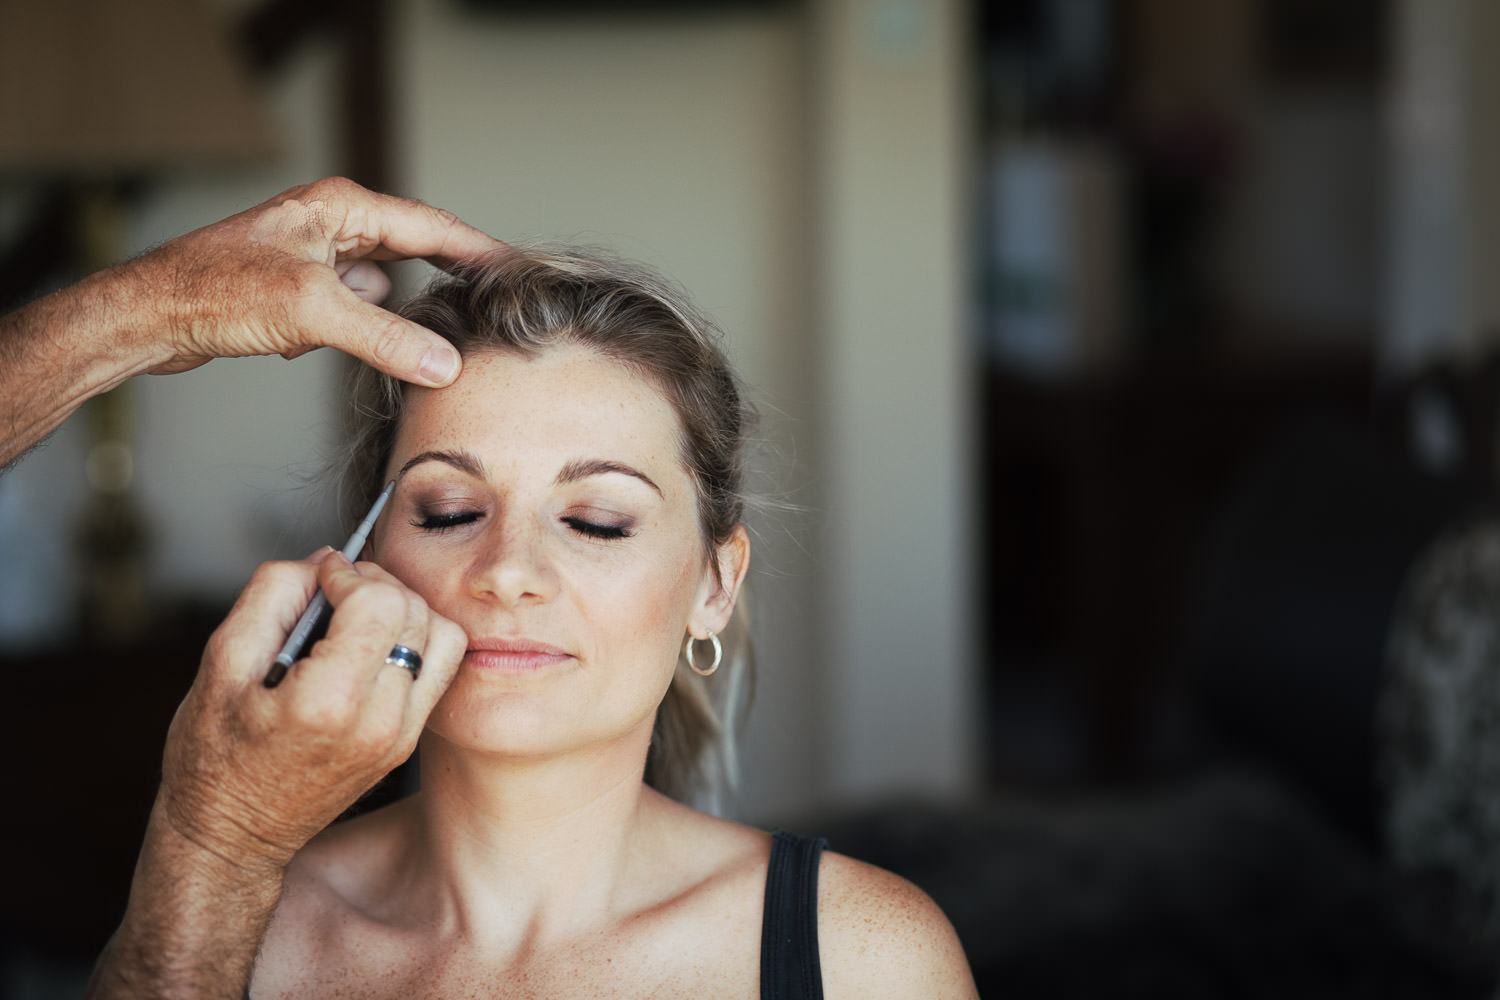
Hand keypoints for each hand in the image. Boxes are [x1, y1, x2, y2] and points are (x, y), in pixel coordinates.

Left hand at [135, 176, 502, 385]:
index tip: (520, 269)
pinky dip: (344, 332)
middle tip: (487, 312)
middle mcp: (331, 223)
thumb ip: (386, 338)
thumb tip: (444, 364)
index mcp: (341, 207)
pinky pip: (349, 310)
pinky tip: (304, 345)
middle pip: (412, 253)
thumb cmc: (217, 291)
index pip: (432, 225)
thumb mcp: (314, 314)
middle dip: (442, 284)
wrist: (150, 314)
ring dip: (381, 318)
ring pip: (379, 289)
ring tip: (377, 340)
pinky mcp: (298, 288)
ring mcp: (315, 255)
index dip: (480, 250)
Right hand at [158, 549, 465, 871]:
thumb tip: (325, 558)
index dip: (349, 573)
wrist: (233, 834)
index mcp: (328, 702)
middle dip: (376, 584)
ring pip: (442, 635)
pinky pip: (439, 668)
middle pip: (415, 611)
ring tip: (356, 617)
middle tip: (335, 592)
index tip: (320, 577)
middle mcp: (379, 721)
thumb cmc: (214, 753)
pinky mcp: (408, 742)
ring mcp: (401, 736)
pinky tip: (371, 646)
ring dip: (404, 610)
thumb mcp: (221, 662)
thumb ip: (273, 594)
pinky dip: (416, 641)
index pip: (379, 602)